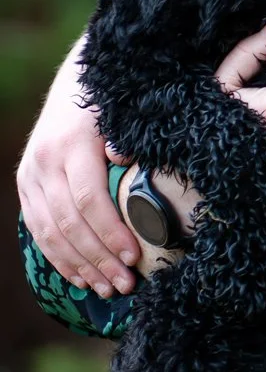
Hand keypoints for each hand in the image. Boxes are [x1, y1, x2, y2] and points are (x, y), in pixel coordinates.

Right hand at [17, 37, 138, 296]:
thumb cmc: (112, 102)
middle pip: (70, 223)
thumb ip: (126, 136)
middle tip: (126, 284)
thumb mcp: (122, 112)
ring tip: (108, 289)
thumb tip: (126, 158)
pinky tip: (80, 278)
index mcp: (71, 144)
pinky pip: (38, 231)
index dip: (110, 232)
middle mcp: (45, 162)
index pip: (88, 199)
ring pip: (51, 233)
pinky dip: (59, 258)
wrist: (76, 82)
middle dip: (98, 258)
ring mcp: (31, 176)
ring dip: (80, 266)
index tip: (134, 256)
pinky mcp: (26, 186)